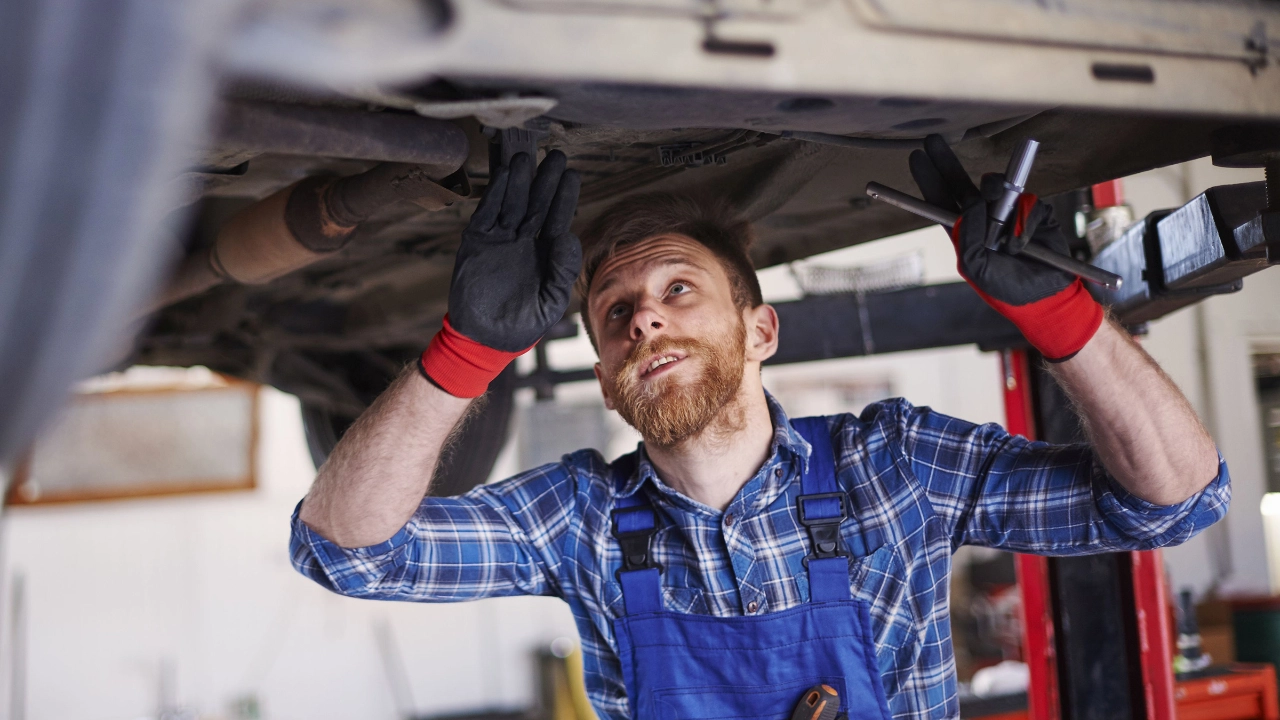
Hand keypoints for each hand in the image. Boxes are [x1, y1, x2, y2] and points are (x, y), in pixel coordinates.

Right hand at [421, 150, 581, 396]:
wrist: (486, 338)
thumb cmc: (524, 323)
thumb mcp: (551, 301)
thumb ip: (562, 270)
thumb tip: (569, 236)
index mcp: (545, 253)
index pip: (557, 218)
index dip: (564, 197)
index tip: (572, 175)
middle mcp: (524, 241)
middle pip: (537, 204)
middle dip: (545, 181)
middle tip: (555, 157)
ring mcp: (500, 239)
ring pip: (512, 203)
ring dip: (519, 181)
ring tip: (526, 158)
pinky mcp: (477, 242)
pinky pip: (486, 214)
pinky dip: (494, 195)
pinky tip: (502, 176)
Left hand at [909, 134, 1101, 360]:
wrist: (1047, 296)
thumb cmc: (1007, 288)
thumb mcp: (977, 269)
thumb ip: (968, 239)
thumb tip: (971, 204)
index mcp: (966, 232)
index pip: (942, 203)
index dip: (930, 181)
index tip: (917, 158)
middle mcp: (984, 218)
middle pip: (962, 184)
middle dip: (946, 163)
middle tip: (932, 142)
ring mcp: (1009, 212)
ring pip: (997, 188)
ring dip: (997, 203)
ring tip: (1002, 232)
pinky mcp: (1035, 212)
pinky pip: (1027, 203)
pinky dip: (1024, 224)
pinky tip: (1023, 244)